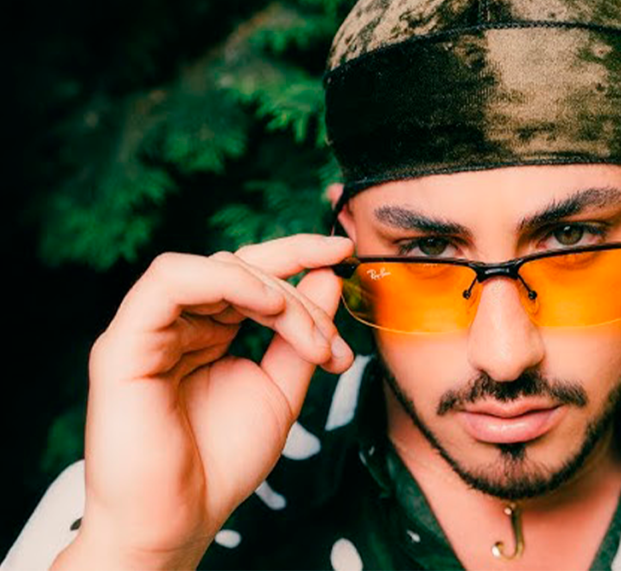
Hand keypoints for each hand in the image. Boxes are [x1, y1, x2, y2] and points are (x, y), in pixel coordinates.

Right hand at [52, 234, 354, 569]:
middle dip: (298, 294)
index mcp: (207, 331)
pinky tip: (267, 305)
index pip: (250, 274)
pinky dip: (226, 283)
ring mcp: (147, 329)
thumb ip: (302, 335)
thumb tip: (327, 276)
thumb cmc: (222, 463)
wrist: (180, 521)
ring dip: (272, 292)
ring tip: (305, 336)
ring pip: (212, 268)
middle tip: (329, 341)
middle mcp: (176, 323)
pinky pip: (169, 282)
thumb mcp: (280, 390)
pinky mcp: (123, 343)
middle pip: (238, 266)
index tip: (345, 252)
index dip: (296, 253)